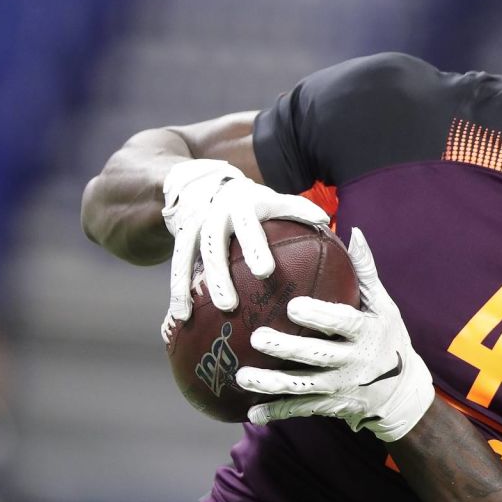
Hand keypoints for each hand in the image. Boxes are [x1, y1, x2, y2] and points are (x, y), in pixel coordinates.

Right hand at [160, 159, 328, 340]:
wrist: (206, 183)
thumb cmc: (253, 200)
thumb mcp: (274, 198)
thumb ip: (298, 209)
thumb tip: (324, 221)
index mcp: (243, 205)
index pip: (249, 226)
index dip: (255, 247)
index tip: (264, 272)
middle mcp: (214, 213)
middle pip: (214, 244)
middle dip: (219, 274)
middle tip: (229, 305)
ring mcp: (194, 225)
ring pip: (189, 255)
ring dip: (188, 285)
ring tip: (192, 315)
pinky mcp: (180, 237)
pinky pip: (176, 264)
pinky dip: (177, 290)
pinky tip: (179, 318)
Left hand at [236, 227, 435, 442]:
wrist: (402, 391)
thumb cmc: (388, 337)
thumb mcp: (384, 306)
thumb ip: (366, 272)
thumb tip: (354, 232)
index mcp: (366, 333)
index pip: (343, 323)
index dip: (320, 316)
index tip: (294, 306)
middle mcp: (354, 362)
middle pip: (317, 355)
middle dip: (287, 349)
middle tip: (258, 337)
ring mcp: (341, 387)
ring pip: (304, 386)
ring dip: (272, 384)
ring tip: (243, 377)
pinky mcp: (331, 405)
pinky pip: (302, 409)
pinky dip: (277, 412)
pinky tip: (252, 413)